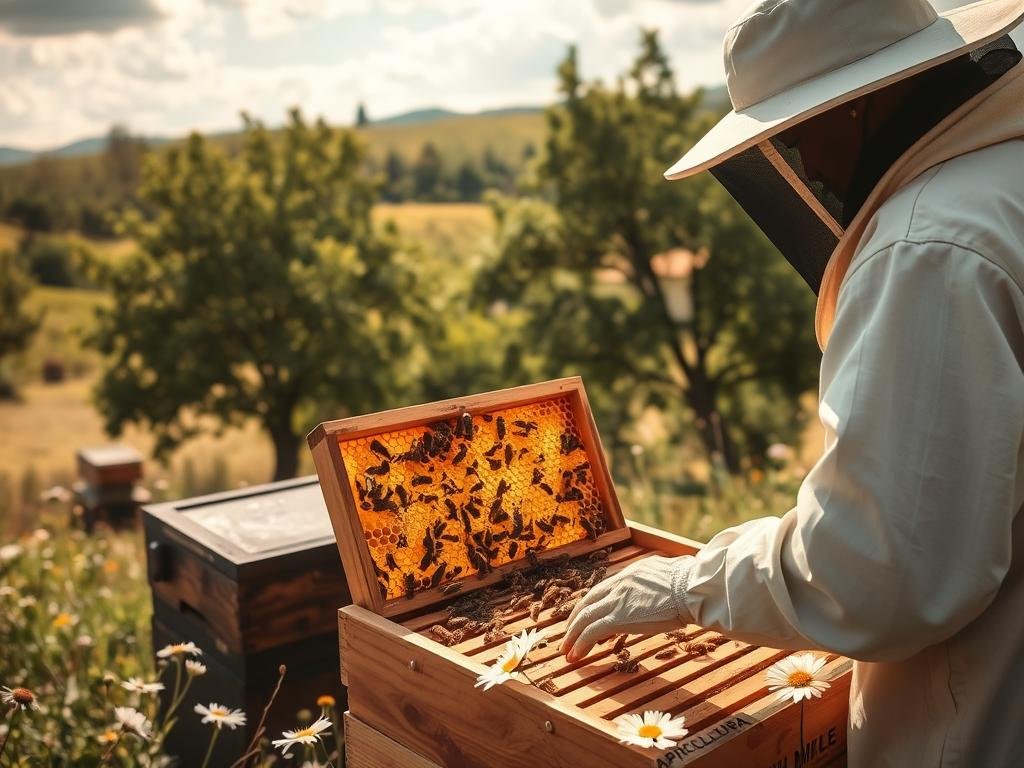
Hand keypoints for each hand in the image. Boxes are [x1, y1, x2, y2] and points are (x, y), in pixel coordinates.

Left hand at [560, 555, 693, 661]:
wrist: (692, 588)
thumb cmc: (692, 584)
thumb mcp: (672, 575)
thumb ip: (662, 582)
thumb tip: (671, 583)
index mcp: (631, 573)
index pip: (604, 589)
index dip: (592, 605)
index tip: (586, 617)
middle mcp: (620, 583)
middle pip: (588, 602)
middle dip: (575, 620)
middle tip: (568, 635)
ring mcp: (617, 600)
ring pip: (585, 617)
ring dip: (573, 635)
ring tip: (566, 650)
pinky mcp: (619, 617)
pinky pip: (592, 632)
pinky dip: (581, 644)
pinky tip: (576, 656)